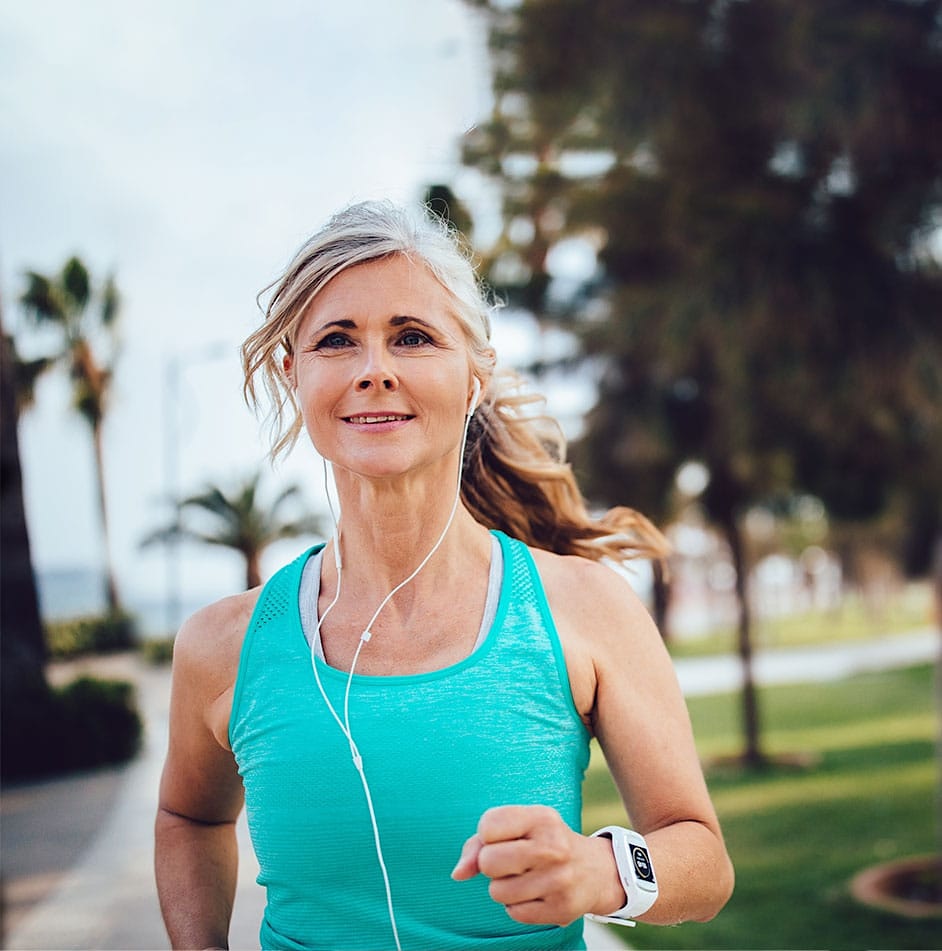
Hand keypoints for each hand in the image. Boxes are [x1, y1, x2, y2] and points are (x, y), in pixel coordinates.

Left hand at [451, 805, 624, 925]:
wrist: (594, 870)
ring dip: (503, 888)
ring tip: (524, 878)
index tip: (503, 836)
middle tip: (511, 862)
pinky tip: (535, 894)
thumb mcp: (518, 827)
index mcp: (541, 817)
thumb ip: (478, 843)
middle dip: (491, 865)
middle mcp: (553, 847)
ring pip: (497, 892)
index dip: (487, 835)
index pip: (488, 826)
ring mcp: (558, 880)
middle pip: (488, 862)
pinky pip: (513, 913)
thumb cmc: (542, 842)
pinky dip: (517, 906)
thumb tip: (458, 874)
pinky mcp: (561, 909)